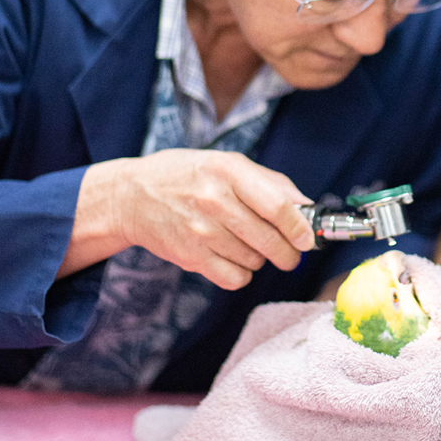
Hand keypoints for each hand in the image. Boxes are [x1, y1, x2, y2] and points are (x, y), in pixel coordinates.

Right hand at [59, 149, 314, 288]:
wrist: (132, 196)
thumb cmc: (188, 175)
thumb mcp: (228, 163)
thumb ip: (271, 183)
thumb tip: (308, 208)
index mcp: (228, 171)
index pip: (277, 206)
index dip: (299, 227)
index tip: (308, 239)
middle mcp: (215, 200)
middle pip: (270, 240)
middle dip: (289, 252)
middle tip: (291, 252)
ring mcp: (201, 231)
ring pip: (255, 261)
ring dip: (261, 258)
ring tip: (249, 244)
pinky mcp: (190, 257)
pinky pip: (234, 278)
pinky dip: (242, 273)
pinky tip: (234, 257)